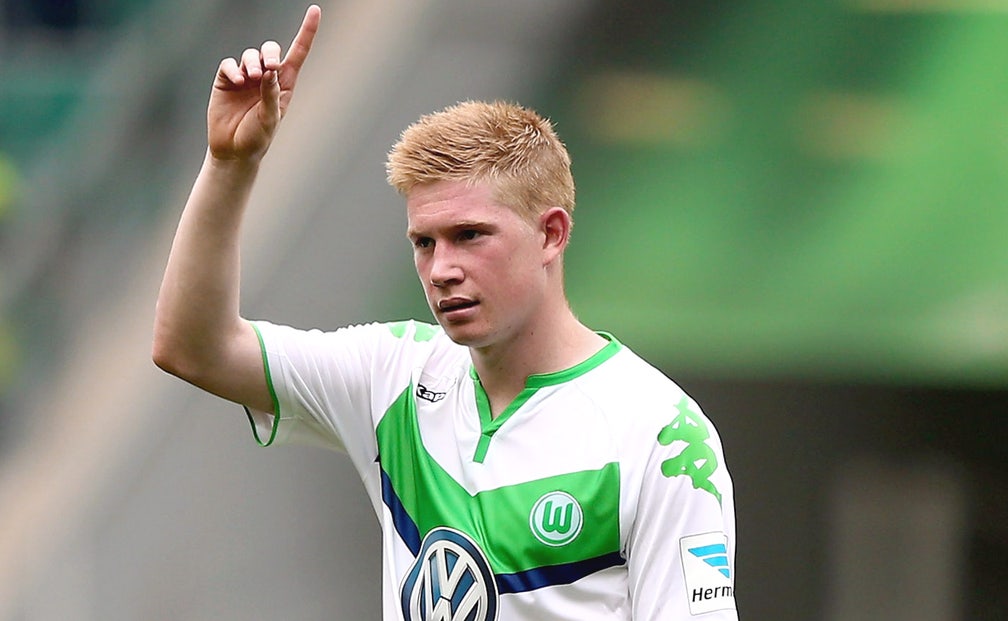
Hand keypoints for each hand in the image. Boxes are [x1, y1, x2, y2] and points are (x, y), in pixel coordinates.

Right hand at [207, 5, 320, 161]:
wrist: (233, 151)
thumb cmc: (257, 138)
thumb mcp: (270, 118)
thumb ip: (271, 93)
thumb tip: (271, 69)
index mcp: (284, 84)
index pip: (298, 53)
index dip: (307, 31)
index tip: (315, 10)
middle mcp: (266, 77)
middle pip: (271, 49)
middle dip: (271, 53)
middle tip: (270, 67)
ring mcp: (246, 77)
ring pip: (250, 55)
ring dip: (252, 63)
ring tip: (251, 79)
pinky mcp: (226, 80)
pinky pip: (230, 63)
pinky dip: (233, 69)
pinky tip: (236, 81)